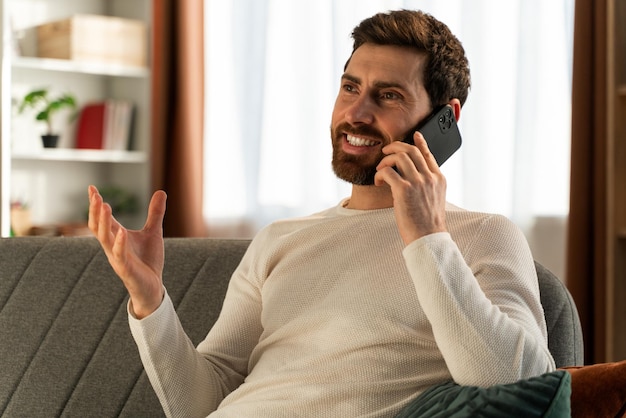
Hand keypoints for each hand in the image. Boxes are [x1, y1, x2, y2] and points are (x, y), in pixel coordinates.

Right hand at [88, 185, 166, 318]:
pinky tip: (121, 232)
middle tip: (95, 195)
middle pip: (98, 226)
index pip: (102, 218)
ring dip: (104, 222)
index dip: (96, 204)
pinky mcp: (126, 269)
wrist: (153, 287)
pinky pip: (119, 255)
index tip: (91, 187)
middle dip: (95, 211)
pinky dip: (119, 243)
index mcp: (116, 237)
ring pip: (104, 239)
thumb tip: (161, 191)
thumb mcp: (153, 232)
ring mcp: (117, 257)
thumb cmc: (148, 260)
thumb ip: (155, 213)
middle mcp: (112, 246)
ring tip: (105, 206)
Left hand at [374, 132, 447, 244]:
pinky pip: (387, 171)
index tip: (415, 135)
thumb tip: (417, 179)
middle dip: (395, 147)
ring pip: (399, 157)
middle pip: (411, 150)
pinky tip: (378, 181)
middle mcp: (429, 177)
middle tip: (385, 151)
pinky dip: (380, 174)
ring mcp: (418, 182)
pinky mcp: (404, 190)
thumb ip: (428, 185)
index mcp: (439, 179)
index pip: (429, 154)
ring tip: (380, 170)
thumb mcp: (435, 200)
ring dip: (385, 160)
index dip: (420, 142)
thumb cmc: (428, 224)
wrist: (428, 238)